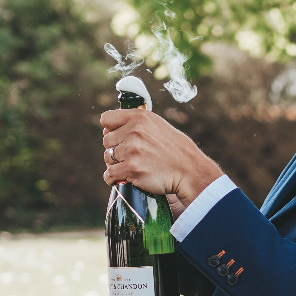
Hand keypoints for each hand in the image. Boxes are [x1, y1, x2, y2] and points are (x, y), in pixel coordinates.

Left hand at [101, 108, 220, 206]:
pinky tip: (123, 178)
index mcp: (139, 117)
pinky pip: (109, 174)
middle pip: (106, 141)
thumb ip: (134, 124)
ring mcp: (132, 150)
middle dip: (116, 149)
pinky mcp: (131, 168)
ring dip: (116, 164)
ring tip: (132, 167)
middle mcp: (134, 131)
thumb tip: (106, 129)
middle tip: (131, 156)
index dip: (111, 130)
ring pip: (108, 158)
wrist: (189, 170)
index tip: (119, 138)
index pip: (106, 119)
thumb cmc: (174, 149)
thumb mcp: (157, 125)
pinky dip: (113, 178)